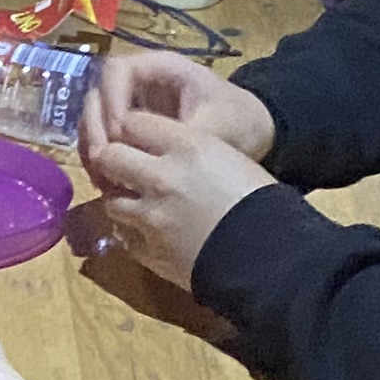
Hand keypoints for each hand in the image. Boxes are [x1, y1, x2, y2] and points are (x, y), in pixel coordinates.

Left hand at [79, 109, 280, 288]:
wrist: (270, 257)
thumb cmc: (260, 200)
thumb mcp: (229, 157)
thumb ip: (188, 149)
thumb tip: (159, 151)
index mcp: (187, 147)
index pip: (132, 122)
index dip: (130, 129)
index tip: (134, 137)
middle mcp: (160, 177)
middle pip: (108, 156)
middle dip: (112, 160)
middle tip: (122, 168)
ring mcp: (150, 217)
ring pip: (111, 200)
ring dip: (121, 200)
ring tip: (138, 203)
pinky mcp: (147, 251)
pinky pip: (123, 236)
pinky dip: (131, 232)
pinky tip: (147, 231)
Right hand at [80, 43, 270, 159]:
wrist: (254, 135)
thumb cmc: (238, 120)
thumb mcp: (217, 126)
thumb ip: (182, 137)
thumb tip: (147, 156)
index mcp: (161, 68)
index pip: (117, 70)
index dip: (111, 98)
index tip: (121, 132)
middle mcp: (140, 83)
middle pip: (97, 94)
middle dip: (95, 125)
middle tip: (102, 158)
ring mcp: (133, 106)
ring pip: (95, 118)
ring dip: (92, 144)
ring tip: (102, 175)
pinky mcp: (132, 132)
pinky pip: (105, 140)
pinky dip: (101, 159)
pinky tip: (107, 181)